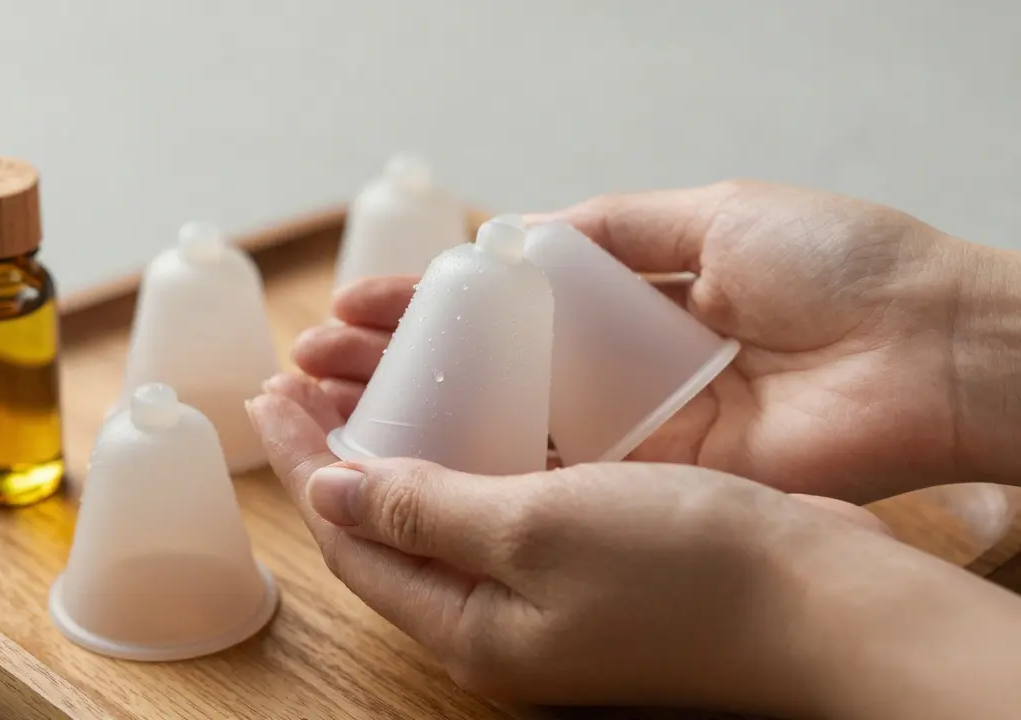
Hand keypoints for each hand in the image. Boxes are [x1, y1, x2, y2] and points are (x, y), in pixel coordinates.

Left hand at [248, 374, 1020, 716]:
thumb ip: (427, 515)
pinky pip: (508, 491)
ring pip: (446, 503)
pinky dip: (473, 442)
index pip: (353, 540)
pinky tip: (472, 398)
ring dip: (403, 439)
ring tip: (367, 374)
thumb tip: (329, 497)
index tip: (271, 393)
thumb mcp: (535, 532)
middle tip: (303, 374)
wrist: (824, 600)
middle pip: (389, 524)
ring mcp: (550, 584)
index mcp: (470, 625)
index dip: (305, 463)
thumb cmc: (683, 571)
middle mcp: (501, 612)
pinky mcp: (596, 551)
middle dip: (340, 449)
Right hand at [295, 180, 1020, 501]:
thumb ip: (609, 228)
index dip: (421, 307)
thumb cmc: (835, 266)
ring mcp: (629, 434)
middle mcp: (614, 374)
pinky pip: (552, 480)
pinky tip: (405, 460)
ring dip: (413, 422)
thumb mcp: (711, 214)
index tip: (350, 306)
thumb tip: (513, 234)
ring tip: (324, 410)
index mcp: (626, 304)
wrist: (928, 349)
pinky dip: (480, 471)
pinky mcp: (654, 482)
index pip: (497, 308)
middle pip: (482, 375)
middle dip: (393, 369)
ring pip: (499, 430)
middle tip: (309, 368)